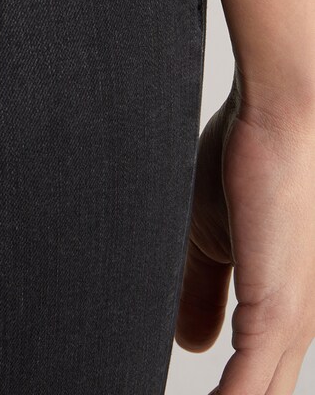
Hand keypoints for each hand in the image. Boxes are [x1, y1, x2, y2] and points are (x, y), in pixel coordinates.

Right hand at [175, 85, 314, 392]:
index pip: (252, 387)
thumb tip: (189, 342)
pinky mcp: (278, 317)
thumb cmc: (252, 158)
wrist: (283, 115)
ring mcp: (290, 328)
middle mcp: (293, 330)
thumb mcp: (210, 236)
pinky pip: (244, 394)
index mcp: (280, 315)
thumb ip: (199, 290)